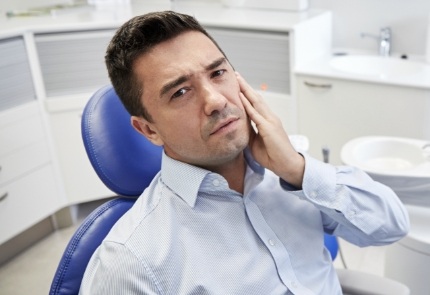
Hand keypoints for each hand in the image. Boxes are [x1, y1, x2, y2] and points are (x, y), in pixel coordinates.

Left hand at [237, 73, 304, 187]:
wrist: (287, 165)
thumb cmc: (273, 156)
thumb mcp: (256, 143)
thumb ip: (249, 132)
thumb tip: (239, 127)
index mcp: (267, 121)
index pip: (255, 104)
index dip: (247, 94)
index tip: (238, 84)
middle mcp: (270, 118)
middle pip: (256, 98)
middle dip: (246, 86)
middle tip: (237, 75)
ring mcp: (271, 122)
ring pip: (256, 102)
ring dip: (246, 90)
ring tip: (238, 80)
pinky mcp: (269, 128)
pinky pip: (256, 115)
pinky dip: (248, 105)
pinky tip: (241, 97)